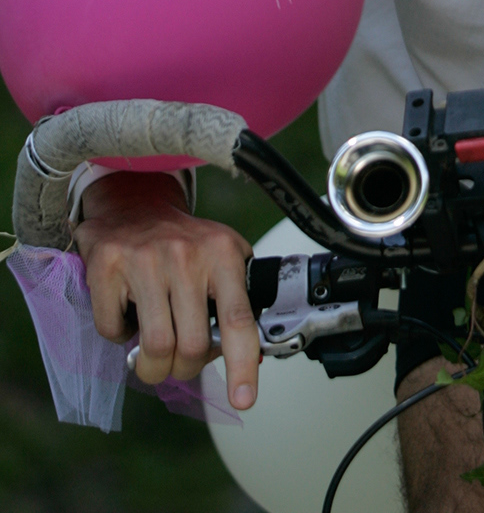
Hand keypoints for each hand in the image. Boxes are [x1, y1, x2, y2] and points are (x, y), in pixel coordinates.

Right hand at [75, 173, 258, 407]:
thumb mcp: (222, 258)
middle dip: (184, 369)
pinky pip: (113, 333)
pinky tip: (126, 314)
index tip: (244, 399)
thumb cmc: (183, 244)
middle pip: (192, 347)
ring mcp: (145, 259)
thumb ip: (235, 302)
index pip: (239, 318)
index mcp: (222, 253)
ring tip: (151, 350)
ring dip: (151, 366)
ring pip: (155, 348)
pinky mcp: (108, 266)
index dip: (242, 364)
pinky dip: (118, 337)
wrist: (135, 206)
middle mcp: (186, 255)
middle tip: (177, 361)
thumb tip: (252, 359)